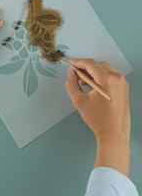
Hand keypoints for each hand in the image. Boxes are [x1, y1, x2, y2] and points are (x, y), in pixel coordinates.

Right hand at [64, 58, 130, 175]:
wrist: (113, 133)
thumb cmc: (99, 119)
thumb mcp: (79, 100)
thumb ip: (71, 84)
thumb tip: (71, 75)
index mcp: (107, 80)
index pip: (90, 63)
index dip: (78, 62)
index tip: (71, 64)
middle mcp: (117, 79)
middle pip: (98, 65)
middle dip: (85, 68)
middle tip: (76, 76)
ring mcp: (122, 83)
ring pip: (105, 69)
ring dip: (93, 73)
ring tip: (85, 84)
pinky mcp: (124, 88)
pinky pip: (111, 76)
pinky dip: (101, 78)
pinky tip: (94, 88)